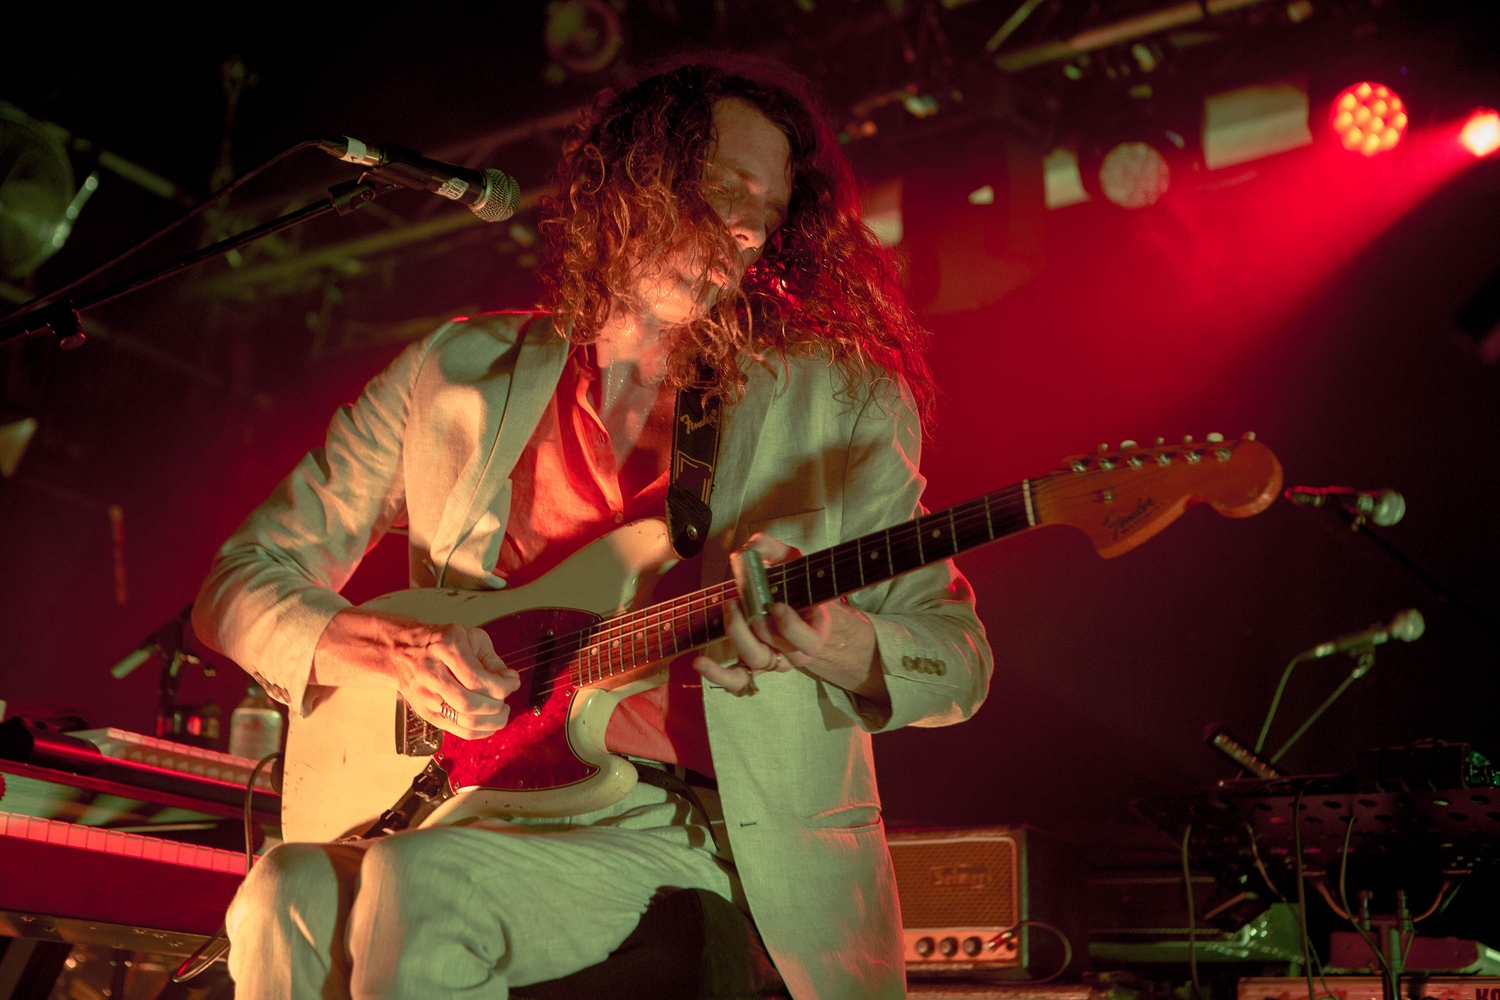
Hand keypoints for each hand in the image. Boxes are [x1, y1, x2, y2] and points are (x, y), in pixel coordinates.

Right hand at [313, 608, 519, 738]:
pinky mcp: (425, 712)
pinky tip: (489, 724)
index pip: (477, 678)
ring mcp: (426, 695)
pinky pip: (455, 730)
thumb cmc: (439, 641)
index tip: (512, 682)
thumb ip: (491, 659)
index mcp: (446, 648)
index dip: (502, 686)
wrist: (400, 650)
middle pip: (469, 703)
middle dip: (496, 706)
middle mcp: (432, 673)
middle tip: (506, 702)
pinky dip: (478, 731)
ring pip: (463, 721)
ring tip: (502, 714)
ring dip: (490, 722)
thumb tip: (509, 680)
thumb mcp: (469, 637)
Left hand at [693, 533, 832, 694]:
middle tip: (740, 600)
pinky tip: (699, 663)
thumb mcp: (791, 560)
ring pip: (754, 659)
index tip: (776, 605)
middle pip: (774, 649)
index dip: (790, 626)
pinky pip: (737, 679)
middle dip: (755, 623)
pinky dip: (717, 674)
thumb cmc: (796, 583)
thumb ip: (771, 549)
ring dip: (737, 633)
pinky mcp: (752, 665)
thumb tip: (748, 549)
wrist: (801, 607)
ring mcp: (773, 661)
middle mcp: (794, 653)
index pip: (807, 641)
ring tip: (730, 607)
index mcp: (814, 632)